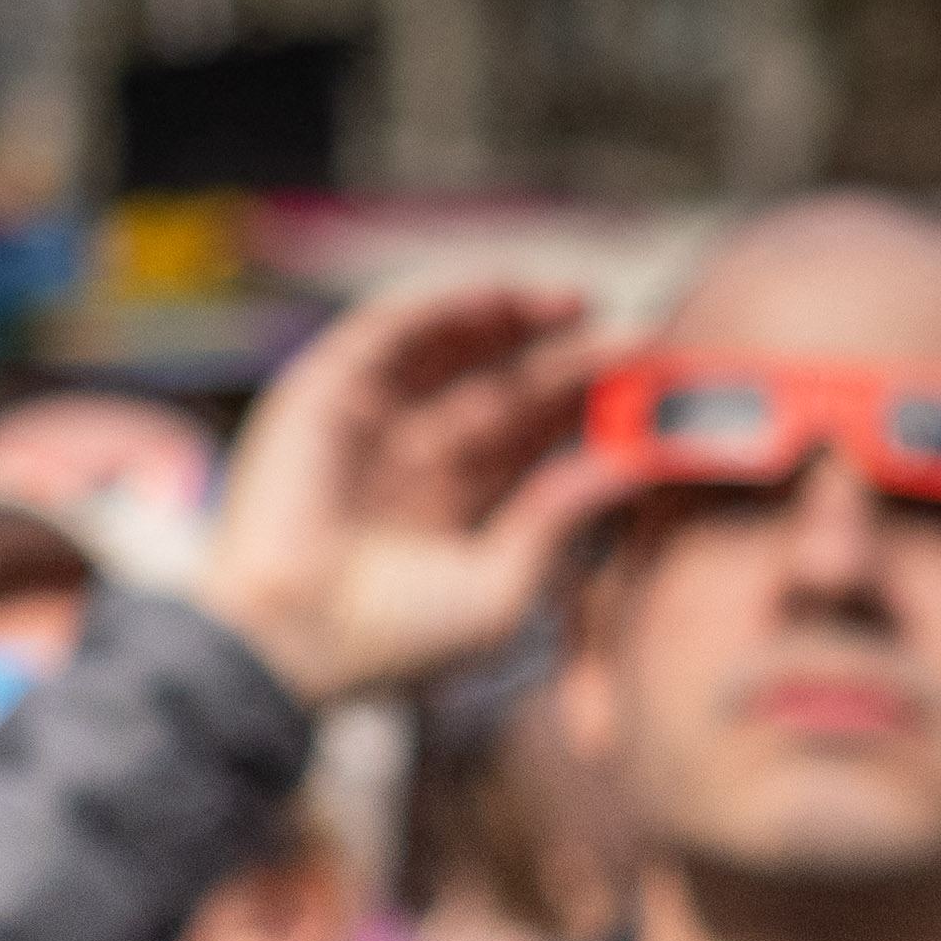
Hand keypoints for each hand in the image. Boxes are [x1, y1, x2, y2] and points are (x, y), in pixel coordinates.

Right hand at [195, 281, 642, 707]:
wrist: (290, 643)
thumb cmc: (395, 642)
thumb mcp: (505, 586)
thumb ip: (564, 519)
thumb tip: (635, 465)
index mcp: (456, 513)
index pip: (533, 442)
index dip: (588, 408)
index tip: (649, 385)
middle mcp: (416, 462)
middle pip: (505, 391)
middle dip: (566, 359)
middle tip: (635, 333)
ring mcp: (371, 422)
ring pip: (454, 350)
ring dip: (514, 318)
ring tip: (579, 303)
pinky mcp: (326, 391)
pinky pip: (393, 329)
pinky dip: (446, 305)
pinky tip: (505, 297)